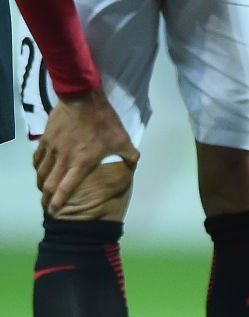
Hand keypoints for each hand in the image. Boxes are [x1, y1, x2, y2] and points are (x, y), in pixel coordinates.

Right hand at [34, 89, 138, 214]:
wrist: (83, 97)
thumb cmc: (104, 121)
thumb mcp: (123, 140)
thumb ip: (129, 156)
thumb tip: (134, 164)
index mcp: (82, 163)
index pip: (66, 187)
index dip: (60, 201)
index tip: (56, 210)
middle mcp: (64, 158)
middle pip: (50, 183)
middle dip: (48, 197)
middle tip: (48, 205)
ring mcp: (53, 147)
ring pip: (41, 171)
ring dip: (42, 183)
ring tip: (44, 190)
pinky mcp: (46, 137)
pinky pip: (38, 156)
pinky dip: (38, 166)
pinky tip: (40, 170)